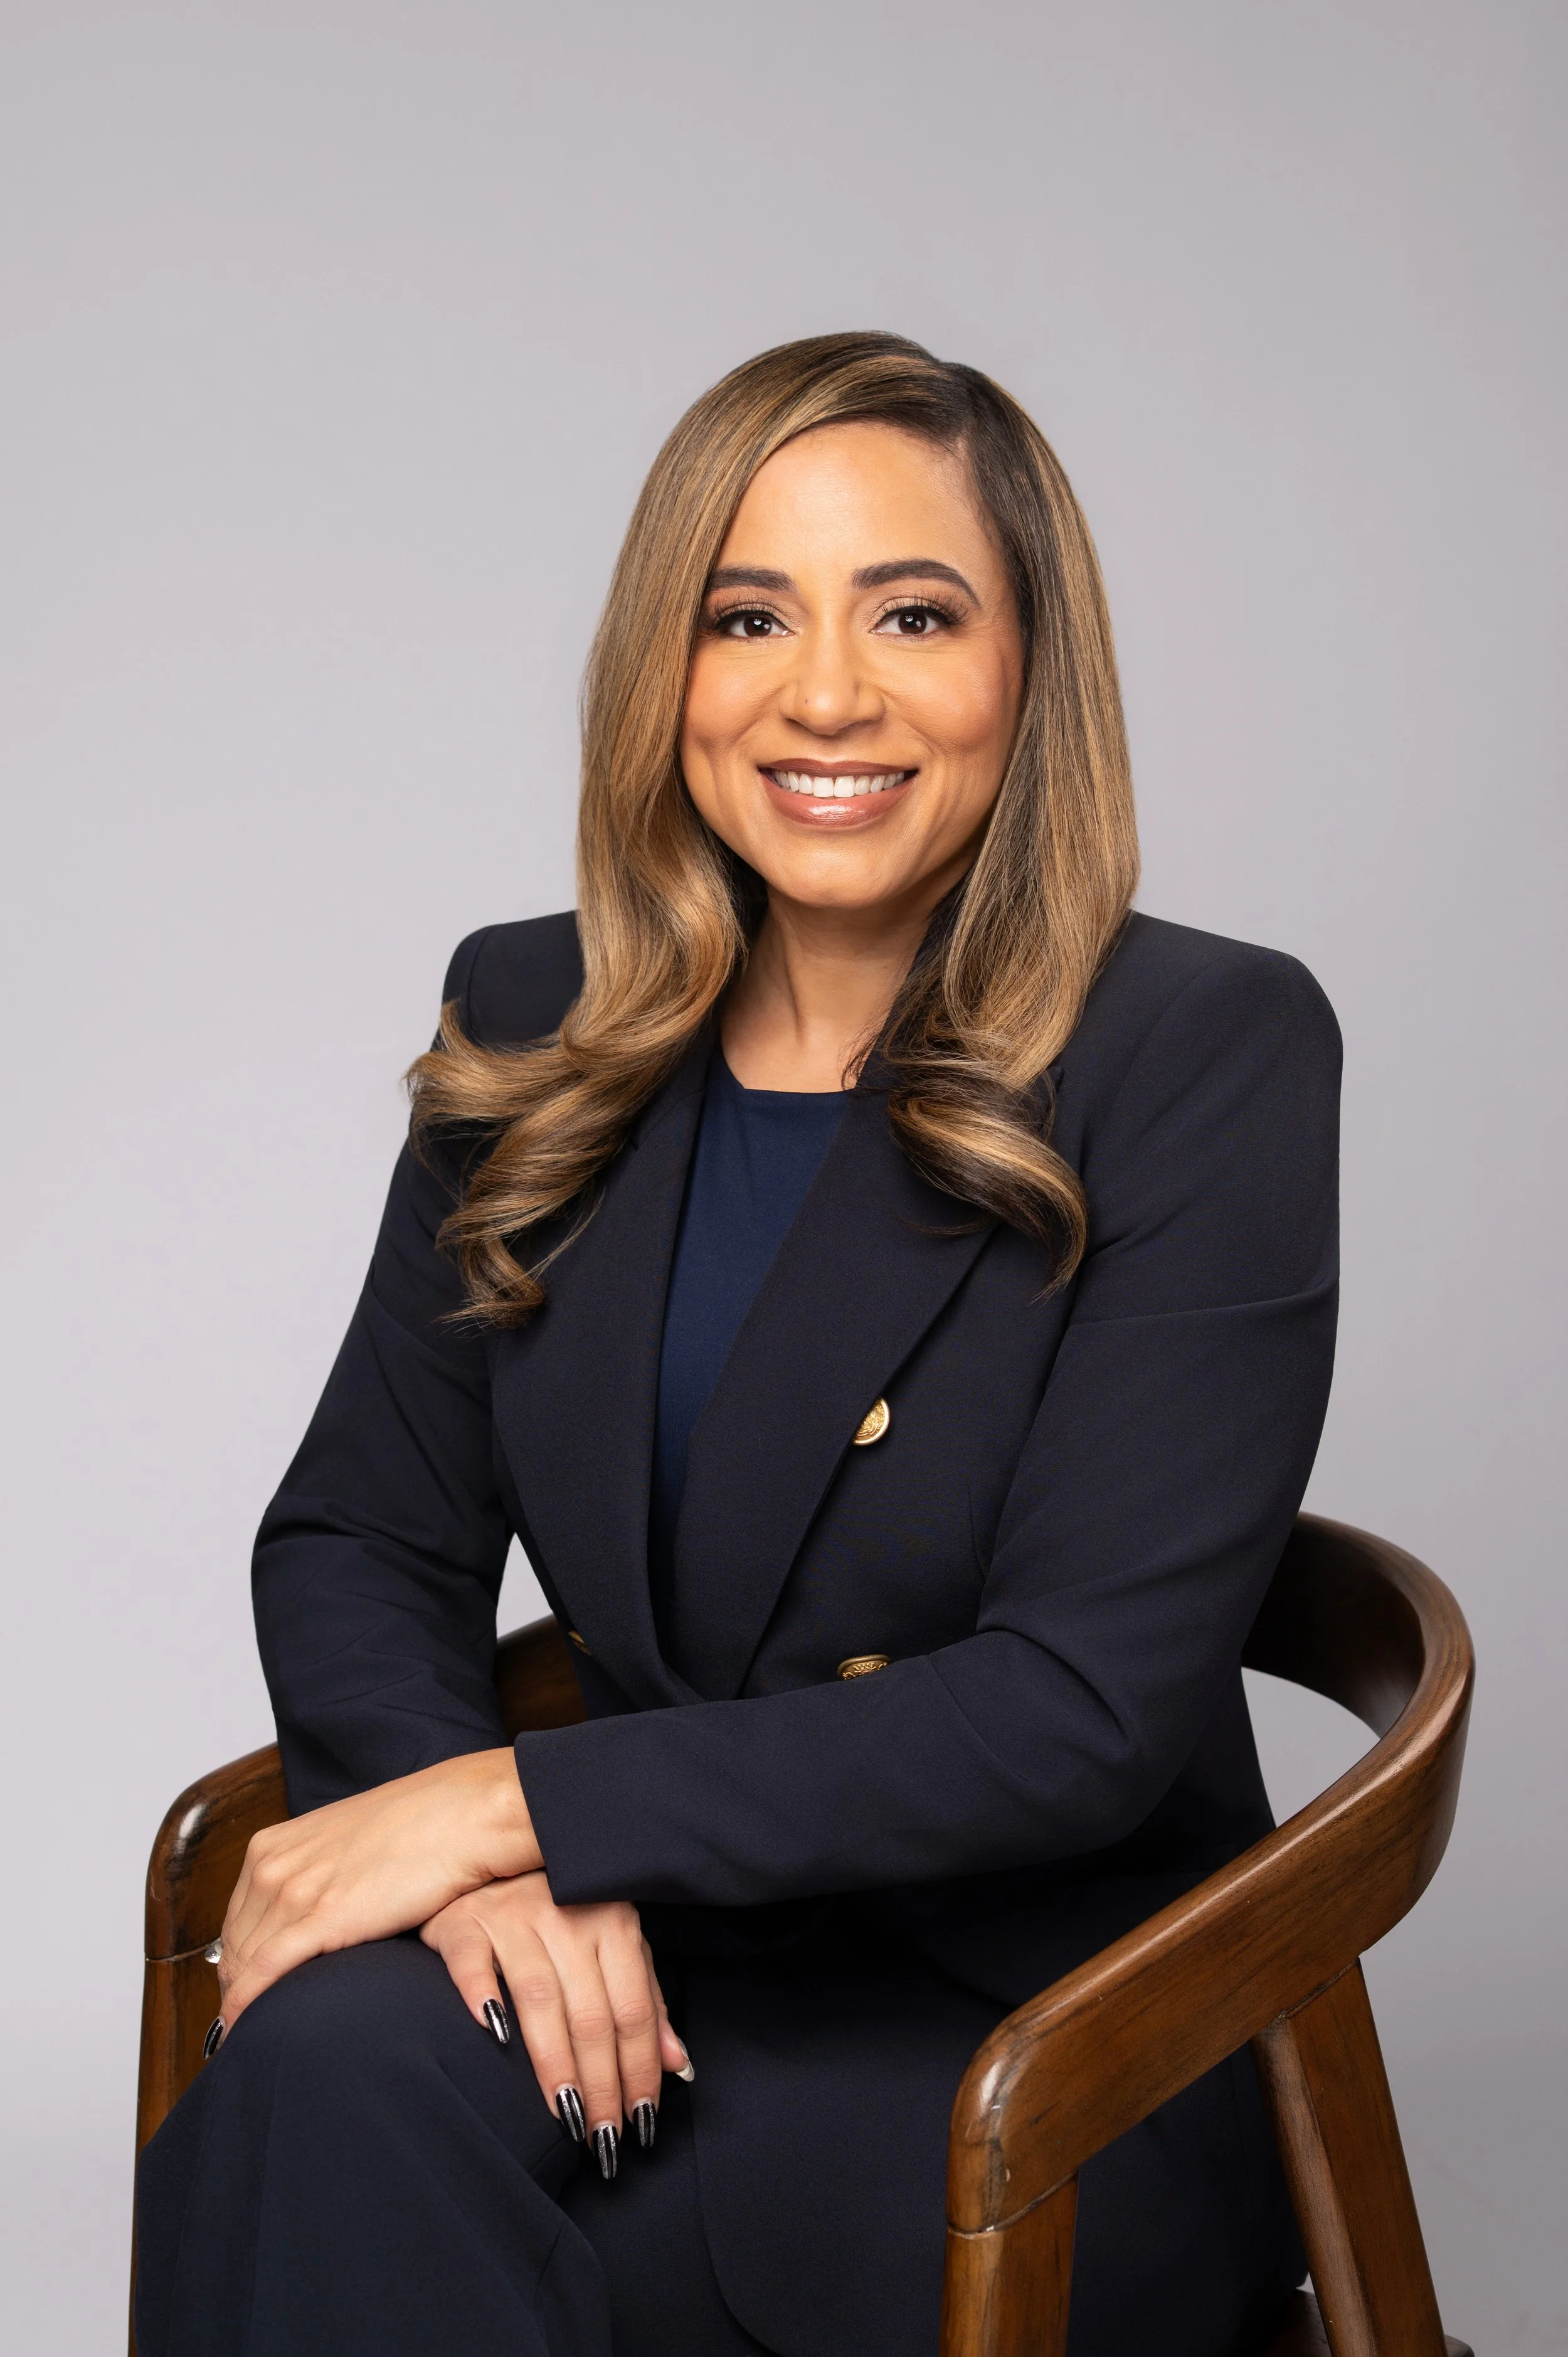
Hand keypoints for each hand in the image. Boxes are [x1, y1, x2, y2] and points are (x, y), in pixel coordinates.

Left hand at [213, 1748, 538, 2034]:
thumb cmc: (419, 1829)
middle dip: (238, 1988)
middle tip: (250, 2023)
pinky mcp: (323, 1916)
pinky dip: (248, 2006)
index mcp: (275, 1845)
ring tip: (254, 2036)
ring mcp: (295, 1889)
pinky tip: (243, 2032)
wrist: (461, 1816)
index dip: (238, 1963)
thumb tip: (312, 1914)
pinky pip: (265, 1973)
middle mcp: (274, 1864)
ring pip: (245, 1963)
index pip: (236, 1921)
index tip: (247, 1991)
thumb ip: (318, 1877)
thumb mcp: (348, 1848)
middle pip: (235, 1945)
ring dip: (246, 2003)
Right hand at [420, 1872, 691, 2174]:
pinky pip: (473, 1963)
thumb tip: (679, 2065)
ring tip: (567, 2118)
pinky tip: (495, 2035)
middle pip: (591, 2012)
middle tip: (604, 2139)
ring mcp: (513, 1915)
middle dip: (601, 2084)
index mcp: (613, 1921)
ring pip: (540, 1998)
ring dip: (555, 2065)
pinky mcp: (464, 1922)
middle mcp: (567, 1915)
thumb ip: (646, 2002)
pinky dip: (482, 1996)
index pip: (633, 2009)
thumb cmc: (561, 1917)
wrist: (488, 1865)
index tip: (641, 2123)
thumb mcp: (613, 1948)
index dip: (640, 2070)